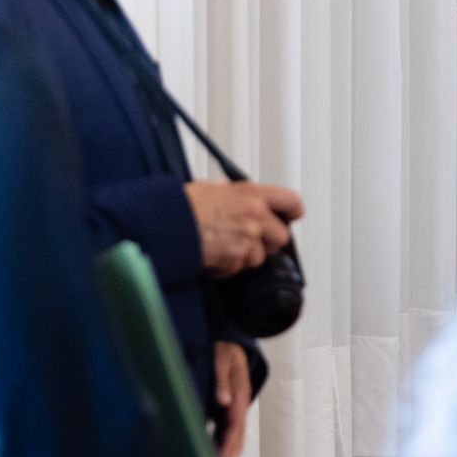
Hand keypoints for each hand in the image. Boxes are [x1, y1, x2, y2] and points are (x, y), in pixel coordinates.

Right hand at [184, 181, 305, 276]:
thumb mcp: (212, 188)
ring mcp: (247, 236)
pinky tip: (212, 255)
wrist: (164, 222)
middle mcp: (254, 213)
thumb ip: (233, 195)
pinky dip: (226, 267)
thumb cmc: (182, 205)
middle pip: (281, 236)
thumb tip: (236, 198)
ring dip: (243, 256)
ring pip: (259, 257)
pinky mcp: (236, 256)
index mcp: (251, 193)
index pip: (291, 201)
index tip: (291, 217)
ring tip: (222, 246)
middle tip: (249, 239)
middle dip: (267, 241)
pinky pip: (238, 268)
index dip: (293, 212)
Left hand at [212, 342, 253, 456]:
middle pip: (238, 435)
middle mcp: (240, 404)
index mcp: (240, 394)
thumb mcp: (223, 360)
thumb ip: (223, 380)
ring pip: (235, 436)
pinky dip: (225, 445)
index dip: (228, 444)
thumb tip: (223, 401)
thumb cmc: (225, 350)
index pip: (235, 425)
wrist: (232, 343)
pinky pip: (229, 431)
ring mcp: (236, 408)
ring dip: (230, 455)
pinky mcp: (229, 409)